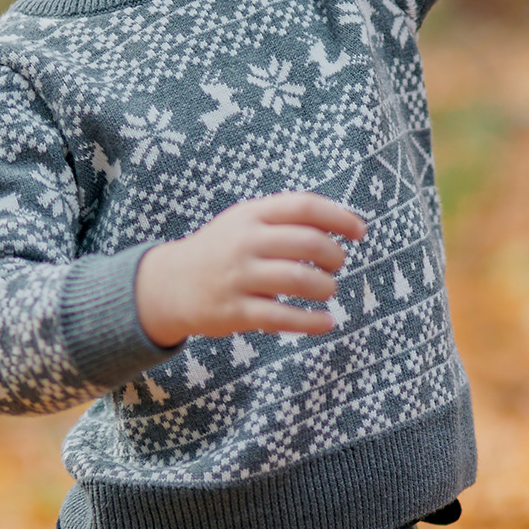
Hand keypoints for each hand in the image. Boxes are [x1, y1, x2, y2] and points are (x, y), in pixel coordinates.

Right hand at [135, 193, 365, 349]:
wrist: (169, 285)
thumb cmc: (220, 251)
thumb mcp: (244, 222)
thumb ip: (284, 218)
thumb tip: (341, 221)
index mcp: (251, 216)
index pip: (304, 207)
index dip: (339, 218)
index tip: (360, 232)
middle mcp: (244, 243)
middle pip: (308, 243)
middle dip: (334, 255)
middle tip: (336, 265)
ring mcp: (238, 277)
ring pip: (299, 279)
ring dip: (325, 287)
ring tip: (327, 290)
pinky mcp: (235, 311)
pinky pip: (283, 317)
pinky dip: (312, 322)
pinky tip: (326, 322)